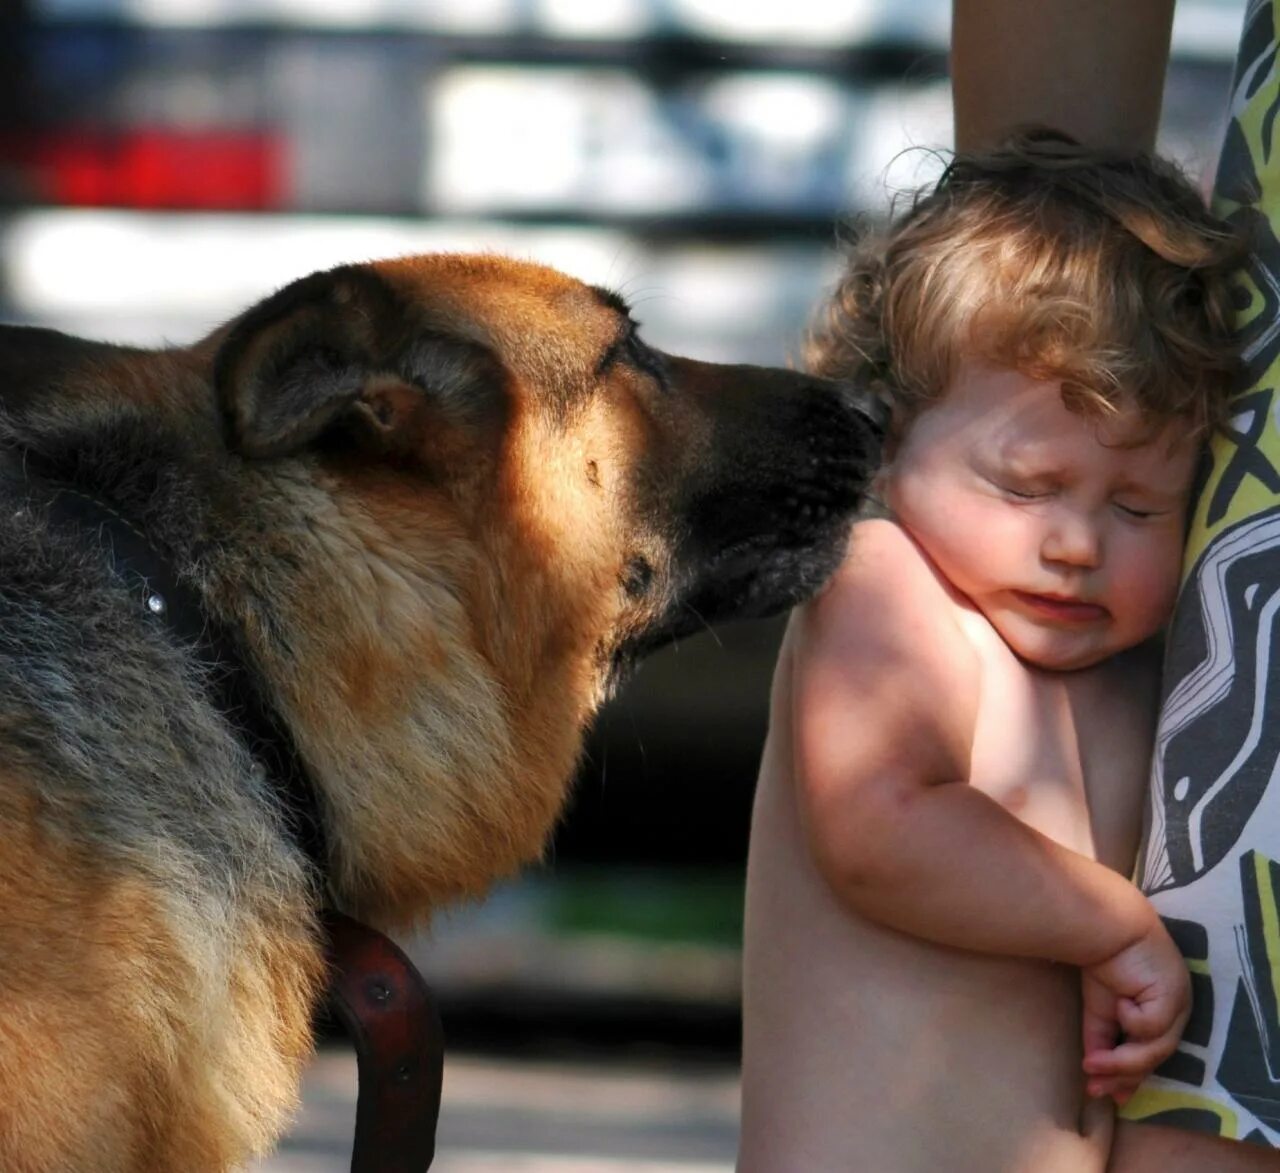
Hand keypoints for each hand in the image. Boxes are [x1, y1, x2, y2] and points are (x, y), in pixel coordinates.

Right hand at [1080, 917, 1189, 1103]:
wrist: (1107, 925)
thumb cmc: (1103, 960)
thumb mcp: (1098, 1009)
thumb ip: (1100, 1038)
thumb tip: (1093, 1073)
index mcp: (1161, 1014)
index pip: (1150, 1053)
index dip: (1131, 1076)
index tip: (1109, 1096)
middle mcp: (1176, 1013)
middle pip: (1154, 1057)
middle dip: (1124, 1075)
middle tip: (1096, 1088)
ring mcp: (1179, 1005)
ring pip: (1156, 1049)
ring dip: (1122, 1062)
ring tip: (1092, 1065)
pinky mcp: (1175, 996)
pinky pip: (1153, 1026)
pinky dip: (1133, 1020)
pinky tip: (1119, 1004)